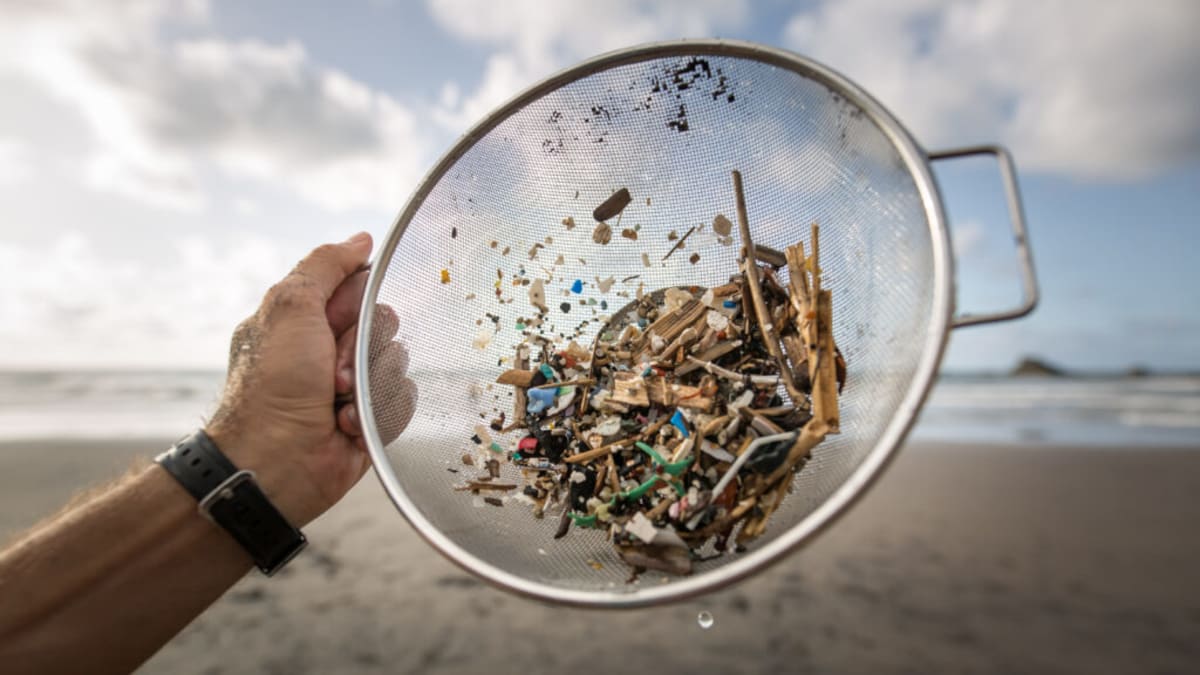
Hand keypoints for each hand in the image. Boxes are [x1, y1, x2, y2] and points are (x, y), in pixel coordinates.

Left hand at [206, 233, 414, 526]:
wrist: (276, 462)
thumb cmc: (272, 387)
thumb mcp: (289, 306)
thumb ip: (325, 266)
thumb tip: (361, 240)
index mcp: (306, 319)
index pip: (358, 287)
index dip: (358, 301)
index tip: (338, 320)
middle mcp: (329, 350)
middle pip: (384, 322)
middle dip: (364, 346)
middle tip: (332, 370)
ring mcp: (352, 386)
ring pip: (398, 361)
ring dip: (369, 382)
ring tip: (336, 403)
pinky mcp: (371, 419)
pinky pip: (403, 399)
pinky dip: (379, 412)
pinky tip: (347, 425)